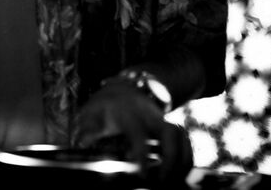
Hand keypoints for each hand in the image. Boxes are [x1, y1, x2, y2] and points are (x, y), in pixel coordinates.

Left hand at [74, 80, 191, 183]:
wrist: (121, 89)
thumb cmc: (103, 108)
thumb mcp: (91, 114)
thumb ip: (88, 130)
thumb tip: (84, 144)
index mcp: (128, 112)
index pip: (138, 133)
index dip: (141, 154)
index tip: (141, 175)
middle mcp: (150, 114)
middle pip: (171, 133)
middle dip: (171, 159)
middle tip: (162, 181)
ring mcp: (162, 119)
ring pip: (182, 136)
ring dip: (183, 160)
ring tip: (177, 181)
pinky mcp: (169, 126)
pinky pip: (184, 140)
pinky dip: (186, 158)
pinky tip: (181, 175)